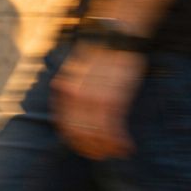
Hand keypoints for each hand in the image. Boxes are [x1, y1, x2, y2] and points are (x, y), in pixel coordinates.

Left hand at [52, 43, 145, 159]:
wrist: (115, 35)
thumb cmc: (100, 52)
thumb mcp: (77, 70)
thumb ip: (73, 89)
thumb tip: (77, 111)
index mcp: (64, 89)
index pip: (64, 125)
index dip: (74, 141)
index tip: (85, 148)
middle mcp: (75, 97)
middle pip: (79, 134)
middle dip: (91, 149)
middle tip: (102, 155)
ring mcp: (93, 99)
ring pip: (96, 136)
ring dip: (107, 149)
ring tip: (117, 153)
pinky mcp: (113, 100)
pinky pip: (113, 130)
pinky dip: (120, 142)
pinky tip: (127, 147)